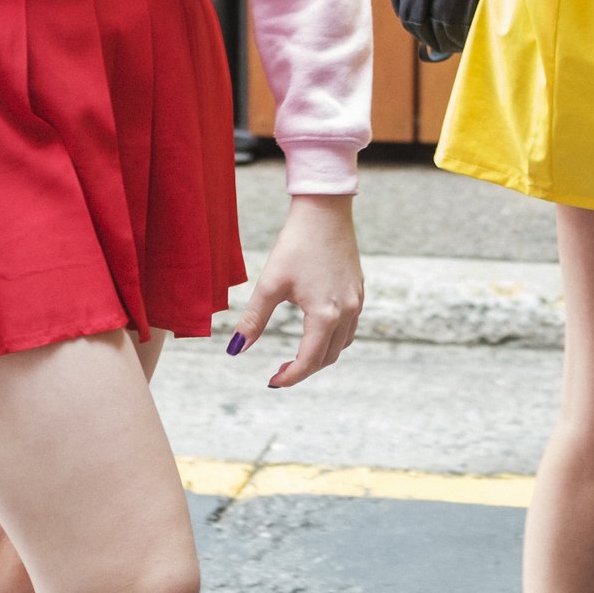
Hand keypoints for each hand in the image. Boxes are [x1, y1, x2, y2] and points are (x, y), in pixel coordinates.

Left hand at [228, 193, 362, 387]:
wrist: (325, 210)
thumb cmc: (297, 244)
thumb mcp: (270, 283)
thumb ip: (253, 320)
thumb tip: (235, 349)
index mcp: (325, 315)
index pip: (309, 360)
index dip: (290, 377)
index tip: (271, 382)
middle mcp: (347, 312)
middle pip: (328, 357)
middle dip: (304, 370)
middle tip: (280, 372)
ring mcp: (356, 301)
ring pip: (342, 344)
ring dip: (321, 356)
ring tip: (297, 355)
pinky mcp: (358, 289)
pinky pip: (350, 326)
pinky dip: (333, 338)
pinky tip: (316, 330)